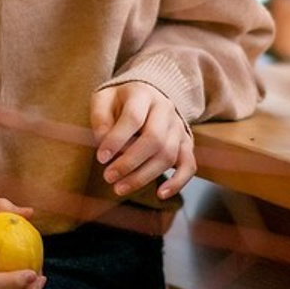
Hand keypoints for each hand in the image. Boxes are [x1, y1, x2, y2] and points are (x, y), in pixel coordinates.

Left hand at [91, 81, 195, 200]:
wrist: (149, 94)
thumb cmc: (120, 101)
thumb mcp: (104, 99)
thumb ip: (100, 118)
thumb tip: (102, 142)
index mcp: (143, 94)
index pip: (133, 117)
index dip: (117, 139)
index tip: (101, 157)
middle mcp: (165, 109)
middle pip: (153, 139)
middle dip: (129, 162)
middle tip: (108, 177)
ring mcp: (178, 126)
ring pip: (168, 155)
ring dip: (144, 176)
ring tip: (120, 188)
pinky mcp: (186, 142)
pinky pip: (189, 165)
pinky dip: (178, 182)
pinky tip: (160, 194)